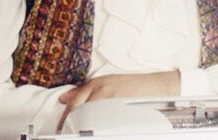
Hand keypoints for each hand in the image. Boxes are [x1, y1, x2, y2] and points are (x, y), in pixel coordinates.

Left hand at [57, 71, 180, 127]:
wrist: (155, 86)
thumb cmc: (132, 85)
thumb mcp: (106, 82)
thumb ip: (84, 91)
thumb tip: (64, 98)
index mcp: (96, 84)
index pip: (74, 101)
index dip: (66, 116)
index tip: (61, 127)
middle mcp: (102, 91)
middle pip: (80, 110)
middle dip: (72, 123)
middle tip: (68, 133)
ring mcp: (112, 101)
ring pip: (91, 117)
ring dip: (84, 128)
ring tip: (82, 134)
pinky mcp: (122, 111)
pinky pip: (105, 123)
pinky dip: (99, 129)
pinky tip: (98, 133)